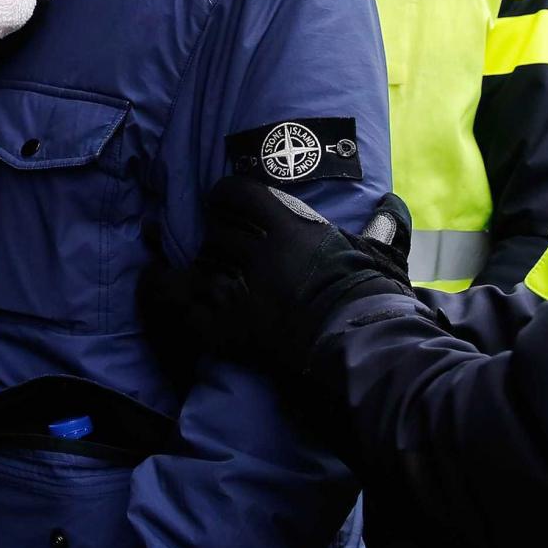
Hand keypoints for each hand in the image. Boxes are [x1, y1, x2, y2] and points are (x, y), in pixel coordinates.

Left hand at [140, 178, 414, 381]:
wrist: (362, 353)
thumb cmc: (374, 304)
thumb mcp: (379, 258)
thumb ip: (381, 228)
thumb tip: (391, 205)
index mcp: (292, 229)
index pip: (238, 194)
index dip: (226, 196)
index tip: (226, 203)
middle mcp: (259, 255)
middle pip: (216, 230)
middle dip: (217, 234)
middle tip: (221, 242)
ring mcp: (240, 293)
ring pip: (200, 265)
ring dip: (201, 268)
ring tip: (200, 270)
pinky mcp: (226, 329)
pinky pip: (180, 303)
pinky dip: (165, 292)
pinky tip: (156, 279)